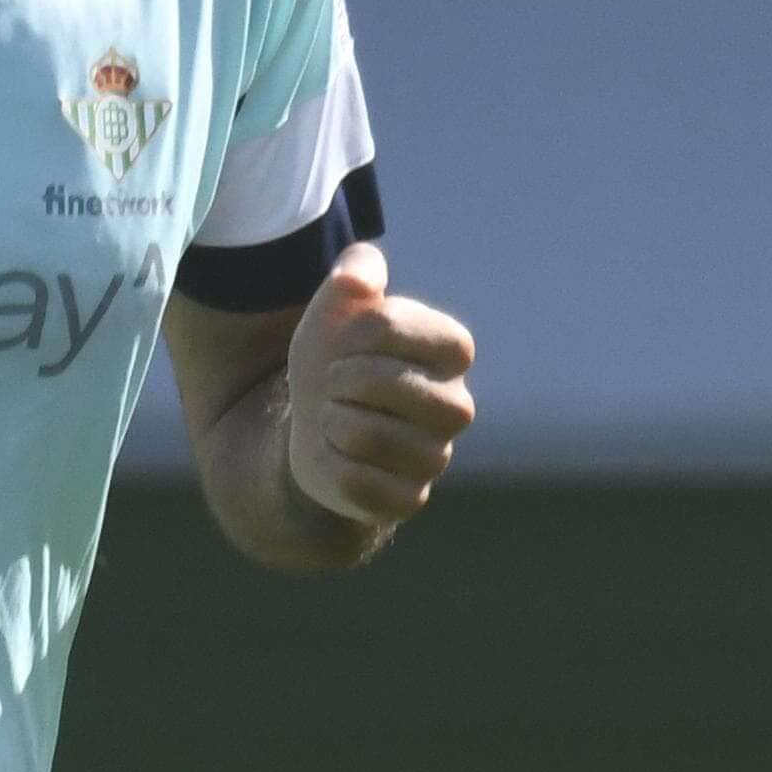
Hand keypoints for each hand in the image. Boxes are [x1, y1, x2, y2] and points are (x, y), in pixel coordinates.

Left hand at [283, 242, 476, 533]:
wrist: (315, 425)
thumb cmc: (336, 358)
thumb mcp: (337, 308)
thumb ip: (355, 272)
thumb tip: (358, 275)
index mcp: (451, 350)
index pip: (392, 326)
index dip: (353, 331)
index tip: (344, 341)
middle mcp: (456, 405)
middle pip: (386, 382)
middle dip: (339, 379)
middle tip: (334, 383)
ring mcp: (436, 456)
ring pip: (369, 434)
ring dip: (331, 421)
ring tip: (335, 417)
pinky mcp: (408, 499)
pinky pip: (356, 481)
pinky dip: (328, 463)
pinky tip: (335, 453)